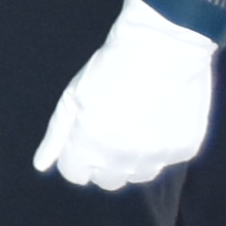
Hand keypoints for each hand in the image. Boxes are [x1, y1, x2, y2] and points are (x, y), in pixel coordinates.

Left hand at [26, 0, 220, 190]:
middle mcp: (122, 158)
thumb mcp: (74, 96)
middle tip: (112, 129)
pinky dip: (162, 146)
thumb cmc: (111, 66)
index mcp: (89, 145)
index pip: (75, 174)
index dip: (76, 156)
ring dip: (133, 159)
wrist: (164, 44)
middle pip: (107, 181)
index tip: (84, 137)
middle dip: (103, 162)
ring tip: (137, 122)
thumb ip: (56, 135)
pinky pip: (166, 160)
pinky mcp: (184, 149)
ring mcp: (156, 156)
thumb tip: (41, 166)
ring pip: (138, 176)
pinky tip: (160, 116)